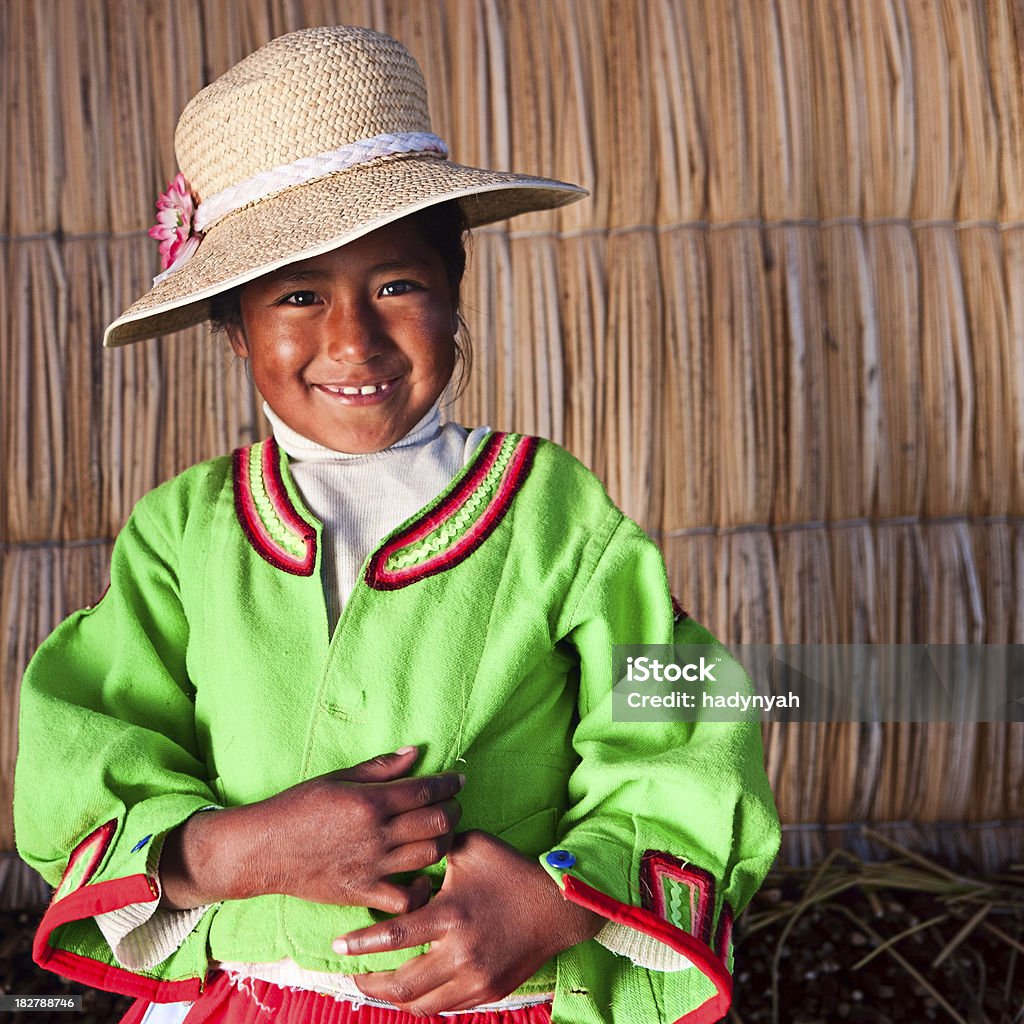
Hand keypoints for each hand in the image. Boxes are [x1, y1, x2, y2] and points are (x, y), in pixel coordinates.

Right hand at [160, 746, 462, 912]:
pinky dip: (422, 890)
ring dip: (444, 843)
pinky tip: (423, 878)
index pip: (426, 791)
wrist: (263, 848)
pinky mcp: (364, 893)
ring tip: (442, 834)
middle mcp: (377, 834)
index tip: (459, 779)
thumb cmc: (298, 807)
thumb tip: (414, 751)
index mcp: (371, 801)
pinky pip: (406, 899)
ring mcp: (373, 866)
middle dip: (453, 811)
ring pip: (430, 856)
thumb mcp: (338, 777)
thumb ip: (380, 767)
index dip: (449, 784)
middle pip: (437, 823)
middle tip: (453, 805)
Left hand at [334, 830, 602, 1013]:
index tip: (338, 946)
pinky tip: (414, 990)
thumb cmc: (510, 870)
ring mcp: (476, 978)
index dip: (361, 944)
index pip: (395, 936)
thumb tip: (410, 843)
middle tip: (353, 976)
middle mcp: (460, 952)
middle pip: (401, 983)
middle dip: (370, 984)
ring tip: (378, 987)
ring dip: (395, 999)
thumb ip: (437, 848)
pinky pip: (447, 1008)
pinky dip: (425, 1002)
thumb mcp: (472, 848)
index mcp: (451, 914)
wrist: (557, 906)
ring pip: (422, 1004)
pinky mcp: (489, 991)